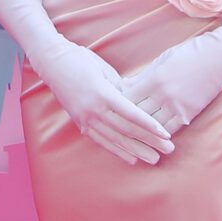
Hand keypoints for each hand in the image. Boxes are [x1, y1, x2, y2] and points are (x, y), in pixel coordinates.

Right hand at [35, 37, 174, 164]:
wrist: (53, 63)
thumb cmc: (82, 60)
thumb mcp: (106, 71)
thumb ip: (121, 90)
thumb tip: (137, 104)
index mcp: (102, 93)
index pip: (131, 114)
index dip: (150, 126)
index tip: (166, 134)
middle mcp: (93, 110)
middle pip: (126, 130)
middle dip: (149, 141)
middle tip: (168, 150)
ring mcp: (85, 119)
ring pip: (115, 140)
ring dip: (136, 151)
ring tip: (154, 159)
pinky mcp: (80, 124)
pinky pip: (101, 141)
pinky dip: (117, 151)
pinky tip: (132, 159)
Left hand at [118, 31, 221, 133]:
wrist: (219, 57)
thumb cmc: (189, 54)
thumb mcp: (162, 60)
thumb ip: (143, 76)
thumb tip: (124, 86)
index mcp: (154, 79)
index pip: (127, 98)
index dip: (117, 104)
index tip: (110, 108)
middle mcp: (163, 95)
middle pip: (136, 114)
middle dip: (125, 119)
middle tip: (114, 126)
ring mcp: (176, 106)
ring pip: (151, 126)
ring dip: (141, 131)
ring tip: (130, 136)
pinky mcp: (188, 114)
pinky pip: (169, 130)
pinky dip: (159, 134)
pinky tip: (152, 137)